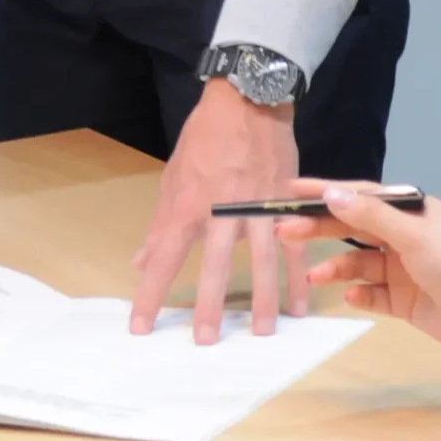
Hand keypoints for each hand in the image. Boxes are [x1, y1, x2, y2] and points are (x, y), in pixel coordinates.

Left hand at [131, 79, 302, 341]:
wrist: (249, 100)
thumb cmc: (205, 137)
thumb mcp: (173, 175)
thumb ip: (160, 222)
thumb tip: (141, 261)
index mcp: (188, 204)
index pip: (164, 258)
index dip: (151, 294)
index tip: (141, 327)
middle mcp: (221, 210)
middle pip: (213, 265)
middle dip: (208, 306)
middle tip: (205, 341)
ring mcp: (257, 208)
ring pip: (260, 262)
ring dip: (260, 301)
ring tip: (259, 334)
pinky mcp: (285, 204)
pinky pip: (294, 247)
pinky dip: (297, 278)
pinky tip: (299, 306)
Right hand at [275, 183, 440, 374]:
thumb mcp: (412, 235)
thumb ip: (369, 217)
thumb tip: (330, 194)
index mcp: (409, 211)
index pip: (359, 196)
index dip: (325, 192)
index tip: (291, 190)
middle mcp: (403, 237)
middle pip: (352, 229)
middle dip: (319, 230)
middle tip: (285, 233)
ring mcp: (403, 269)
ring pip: (358, 263)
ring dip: (336, 268)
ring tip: (315, 278)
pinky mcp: (403, 300)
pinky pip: (371, 294)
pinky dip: (359, 295)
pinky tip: (350, 298)